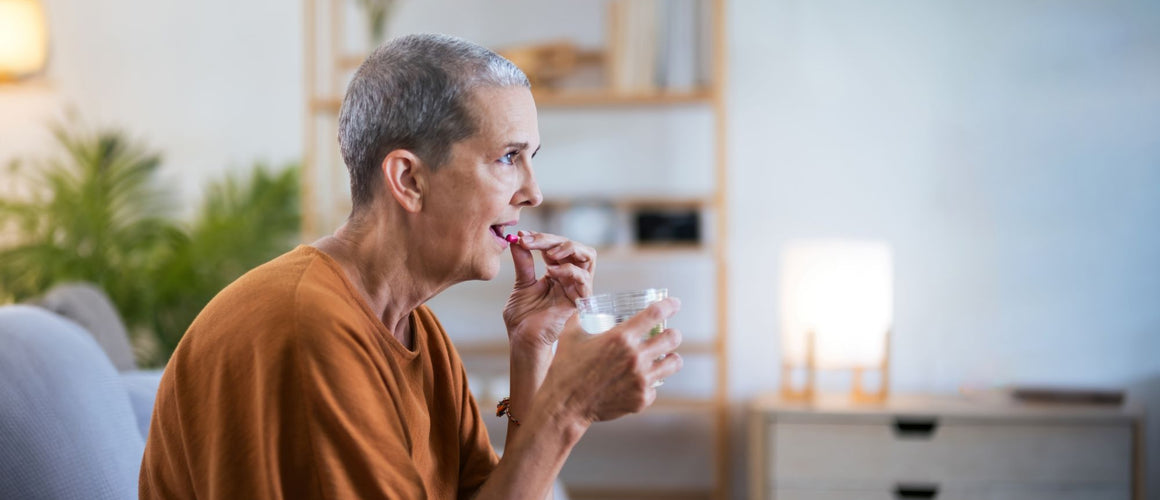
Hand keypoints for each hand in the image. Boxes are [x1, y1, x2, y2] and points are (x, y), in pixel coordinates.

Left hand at [503, 230, 596, 347]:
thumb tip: (518, 240)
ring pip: (588, 255)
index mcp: (557, 271)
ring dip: (569, 248)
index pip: (556, 246)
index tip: (522, 236)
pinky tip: (551, 271)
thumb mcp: (522, 283)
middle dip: (551, 239)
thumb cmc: (523, 316)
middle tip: (530, 240)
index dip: (541, 238)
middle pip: (573, 246)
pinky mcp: (580, 299)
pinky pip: (583, 278)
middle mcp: (570, 277)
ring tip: (549, 253)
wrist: (523, 339)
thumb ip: (524, 262)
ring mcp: (577, 287)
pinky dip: (569, 270)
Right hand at [541, 298, 683, 423]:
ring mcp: (641, 379)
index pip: (655, 313)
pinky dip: (650, 384)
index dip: (669, 305)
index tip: (674, 304)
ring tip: (666, 358)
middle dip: (673, 334)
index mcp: (621, 337)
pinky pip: (655, 387)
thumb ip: (581, 317)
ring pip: (673, 363)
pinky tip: (641, 382)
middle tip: (669, 334)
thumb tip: (584, 306)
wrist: (565, 404)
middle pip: (672, 338)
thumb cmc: (566, 368)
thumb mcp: (571, 335)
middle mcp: (636, 356)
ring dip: (671, 358)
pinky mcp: (641, 399)